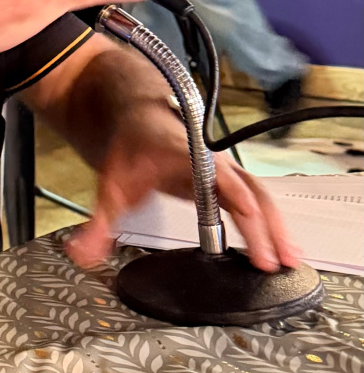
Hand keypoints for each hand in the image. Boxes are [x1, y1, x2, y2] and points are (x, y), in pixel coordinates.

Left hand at [66, 99, 301, 272]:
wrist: (139, 115)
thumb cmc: (130, 146)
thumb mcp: (109, 185)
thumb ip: (97, 223)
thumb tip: (80, 253)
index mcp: (185, 157)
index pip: (216, 176)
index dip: (234, 195)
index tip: (251, 217)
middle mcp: (211, 161)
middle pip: (249, 190)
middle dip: (267, 223)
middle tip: (282, 258)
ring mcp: (224, 169)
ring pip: (259, 194)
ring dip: (277, 225)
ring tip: (292, 258)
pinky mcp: (229, 179)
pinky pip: (257, 199)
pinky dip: (271, 222)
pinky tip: (280, 246)